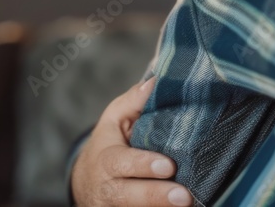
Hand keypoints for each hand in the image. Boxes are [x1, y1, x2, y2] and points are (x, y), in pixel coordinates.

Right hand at [72, 77, 193, 206]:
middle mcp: (108, 187)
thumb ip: (133, 101)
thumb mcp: (114, 119)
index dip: (143, 165)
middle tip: (184, 196)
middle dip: (156, 196)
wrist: (87, 182)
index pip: (121, 163)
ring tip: (187, 205)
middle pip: (128, 195)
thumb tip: (156, 80)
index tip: (168, 165)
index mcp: (106, 159)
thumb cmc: (109, 143)